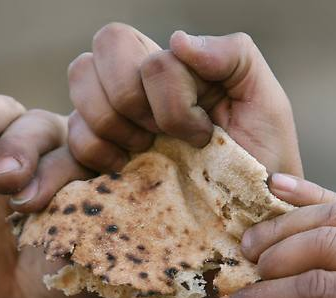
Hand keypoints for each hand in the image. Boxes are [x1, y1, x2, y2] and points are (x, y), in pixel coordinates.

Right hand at [0, 22, 90, 297]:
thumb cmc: (69, 281)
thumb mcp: (94, 256)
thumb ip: (99, 219)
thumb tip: (102, 198)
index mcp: (105, 156)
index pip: (102, 138)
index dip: (94, 157)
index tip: (92, 189)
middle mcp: (61, 139)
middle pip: (50, 128)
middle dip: (37, 163)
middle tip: (25, 203)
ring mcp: (11, 139)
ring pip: (6, 118)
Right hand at [67, 23, 301, 175]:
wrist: (251, 220)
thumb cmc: (262, 162)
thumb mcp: (266, 102)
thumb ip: (234, 54)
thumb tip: (177, 40)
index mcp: (174, 66)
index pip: (139, 48)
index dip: (168, 97)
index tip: (202, 133)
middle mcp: (137, 85)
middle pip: (99, 53)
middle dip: (133, 101)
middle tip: (163, 138)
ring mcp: (112, 120)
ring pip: (79, 85)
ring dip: (113, 127)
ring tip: (145, 154)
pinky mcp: (96, 159)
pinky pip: (69, 140)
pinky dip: (94, 154)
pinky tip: (124, 171)